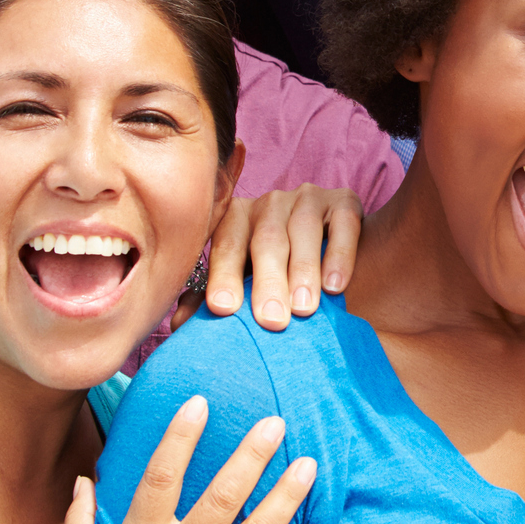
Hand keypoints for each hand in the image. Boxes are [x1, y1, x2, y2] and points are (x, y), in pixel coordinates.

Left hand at [203, 185, 363, 330]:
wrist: (326, 251)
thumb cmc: (272, 273)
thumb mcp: (243, 282)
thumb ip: (211, 299)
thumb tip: (180, 325)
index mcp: (236, 218)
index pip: (226, 245)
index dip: (223, 275)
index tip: (223, 309)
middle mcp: (269, 203)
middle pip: (266, 239)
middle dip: (268, 281)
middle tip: (271, 320)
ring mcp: (307, 198)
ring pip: (303, 230)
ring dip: (303, 272)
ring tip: (304, 309)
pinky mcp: (344, 200)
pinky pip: (343, 223)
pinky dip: (339, 254)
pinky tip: (335, 286)